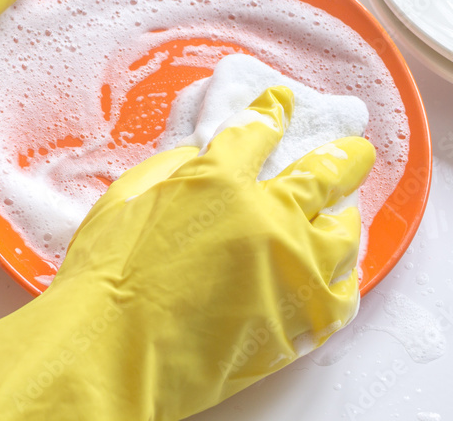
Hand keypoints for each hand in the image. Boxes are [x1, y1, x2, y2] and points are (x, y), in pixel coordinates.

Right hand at [0, 86, 373, 419]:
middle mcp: (258, 212)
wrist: (102, 354)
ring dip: (347, 201)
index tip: (281, 99)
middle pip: (317, 166)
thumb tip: (196, 144)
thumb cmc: (94, 279)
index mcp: (212, 175)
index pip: (255, 125)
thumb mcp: (121, 201)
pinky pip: (336, 288)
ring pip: (338, 221)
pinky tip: (350, 257)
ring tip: (358, 188)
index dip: (270, 108)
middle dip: (336, 145)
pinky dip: (345, 268)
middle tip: (356, 132)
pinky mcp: (288, 318)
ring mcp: (280, 267)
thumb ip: (167, 168)